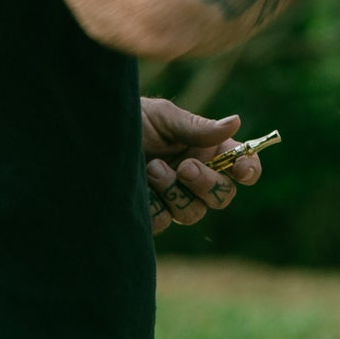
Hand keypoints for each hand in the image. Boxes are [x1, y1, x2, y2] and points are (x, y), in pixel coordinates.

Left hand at [139, 95, 259, 233]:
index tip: (240, 170)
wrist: (91, 138)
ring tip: (152, 168)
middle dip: (207, 183)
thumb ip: (198, 127)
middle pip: (223, 196)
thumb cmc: (131, 119)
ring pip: (194, 213)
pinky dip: (153, 204)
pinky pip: (164, 221)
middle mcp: (195, 176)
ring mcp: (173, 197)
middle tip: (185, 166)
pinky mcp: (151, 214)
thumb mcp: (164, 117)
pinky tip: (139, 185)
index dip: (248, 170)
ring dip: (175, 192)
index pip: (240, 166)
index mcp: (207, 149)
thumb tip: (236, 122)